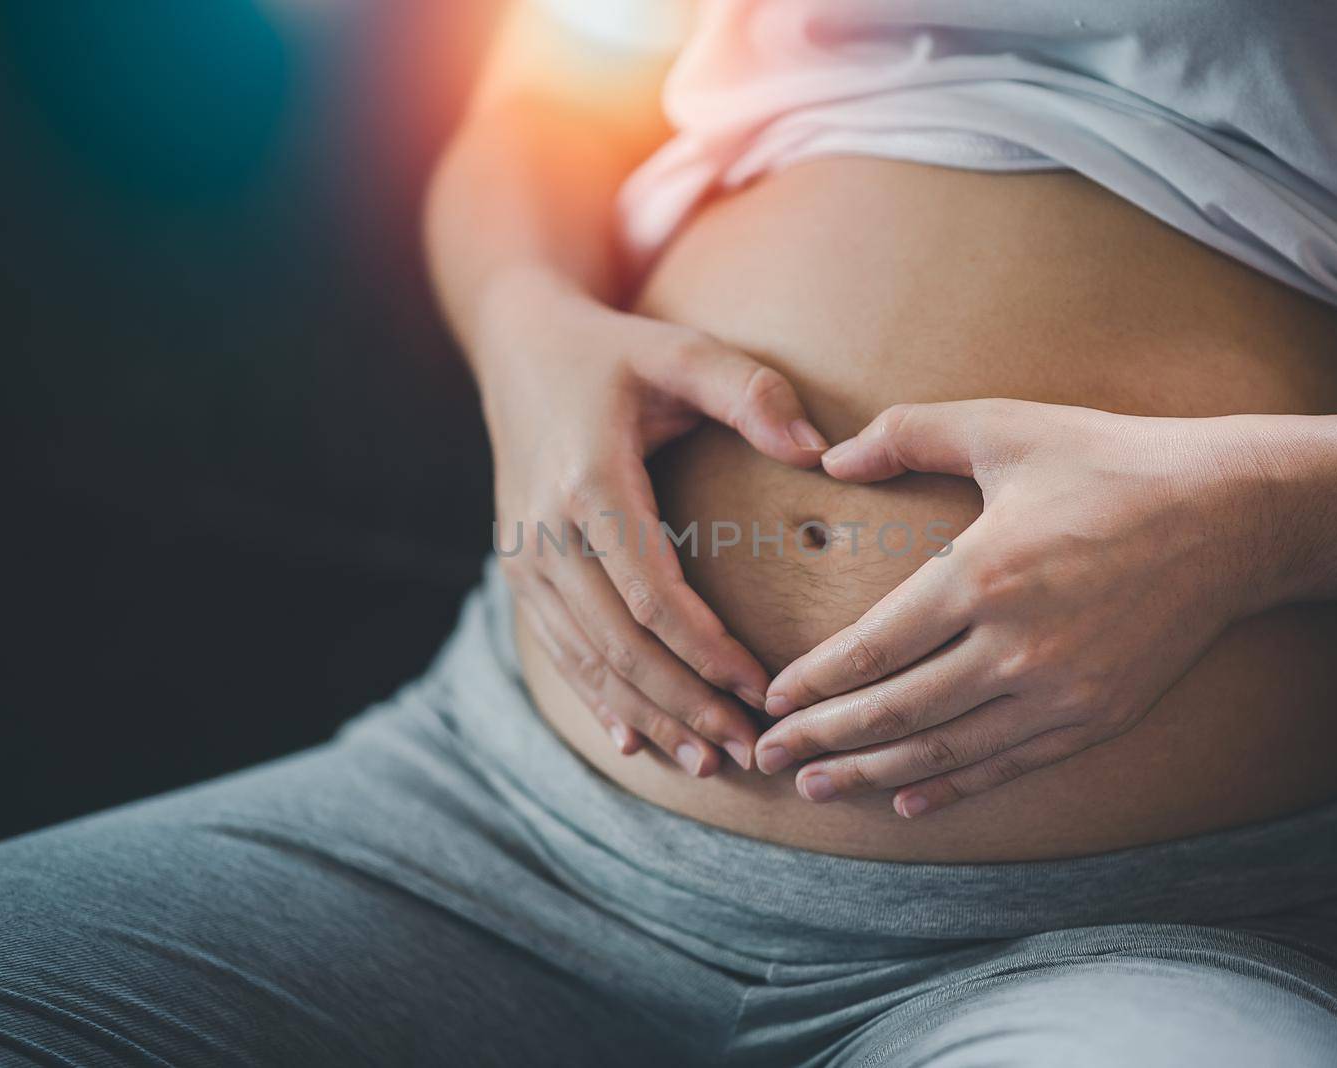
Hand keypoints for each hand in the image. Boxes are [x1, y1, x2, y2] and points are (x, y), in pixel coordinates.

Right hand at [476, 273, 827, 774]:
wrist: (519, 346)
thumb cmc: (616, 351)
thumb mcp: (681, 351)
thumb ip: (751, 393)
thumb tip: (817, 451)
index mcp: (586, 486)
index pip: (652, 596)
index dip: (707, 653)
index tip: (763, 690)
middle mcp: (543, 534)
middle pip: (619, 646)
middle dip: (686, 705)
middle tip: (748, 751)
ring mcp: (523, 560)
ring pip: (588, 662)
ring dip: (648, 716)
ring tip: (708, 761)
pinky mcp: (519, 573)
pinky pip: (560, 652)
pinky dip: (599, 701)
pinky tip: (636, 742)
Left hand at [756, 398, 1276, 813]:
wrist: (1232, 517)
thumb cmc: (1109, 462)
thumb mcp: (1004, 427)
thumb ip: (906, 434)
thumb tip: (828, 459)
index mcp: (983, 574)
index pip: (874, 649)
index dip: (815, 683)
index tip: (773, 699)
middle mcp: (1017, 646)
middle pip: (896, 713)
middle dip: (823, 740)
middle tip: (767, 757)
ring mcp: (1060, 691)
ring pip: (946, 751)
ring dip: (873, 776)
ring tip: (816, 788)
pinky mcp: (1097, 716)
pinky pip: (1009, 765)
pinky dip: (954, 787)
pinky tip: (909, 802)